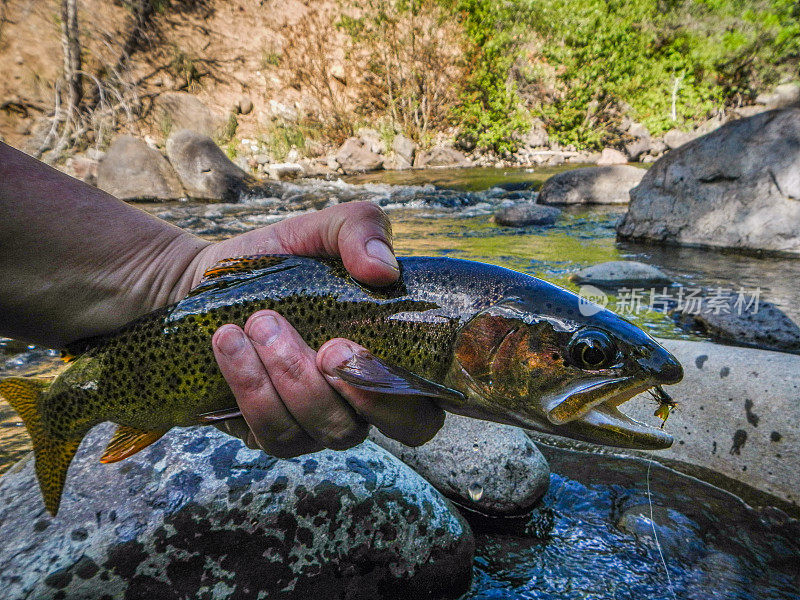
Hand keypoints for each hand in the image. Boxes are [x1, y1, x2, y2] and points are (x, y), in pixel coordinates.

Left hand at [203, 202, 444, 456]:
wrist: (212, 282)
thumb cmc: (286, 260)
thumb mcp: (325, 230)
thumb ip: (362, 231)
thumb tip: (384, 270)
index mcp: (401, 358)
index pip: (437, 402)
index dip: (423, 397)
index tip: (371, 351)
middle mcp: (372, 401)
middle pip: (403, 430)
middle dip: (359, 389)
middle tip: (327, 346)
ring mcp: (325, 424)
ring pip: (330, 431)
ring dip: (293, 377)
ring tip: (261, 322)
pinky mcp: (274, 433)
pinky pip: (274, 433)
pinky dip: (251, 385)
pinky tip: (230, 342)